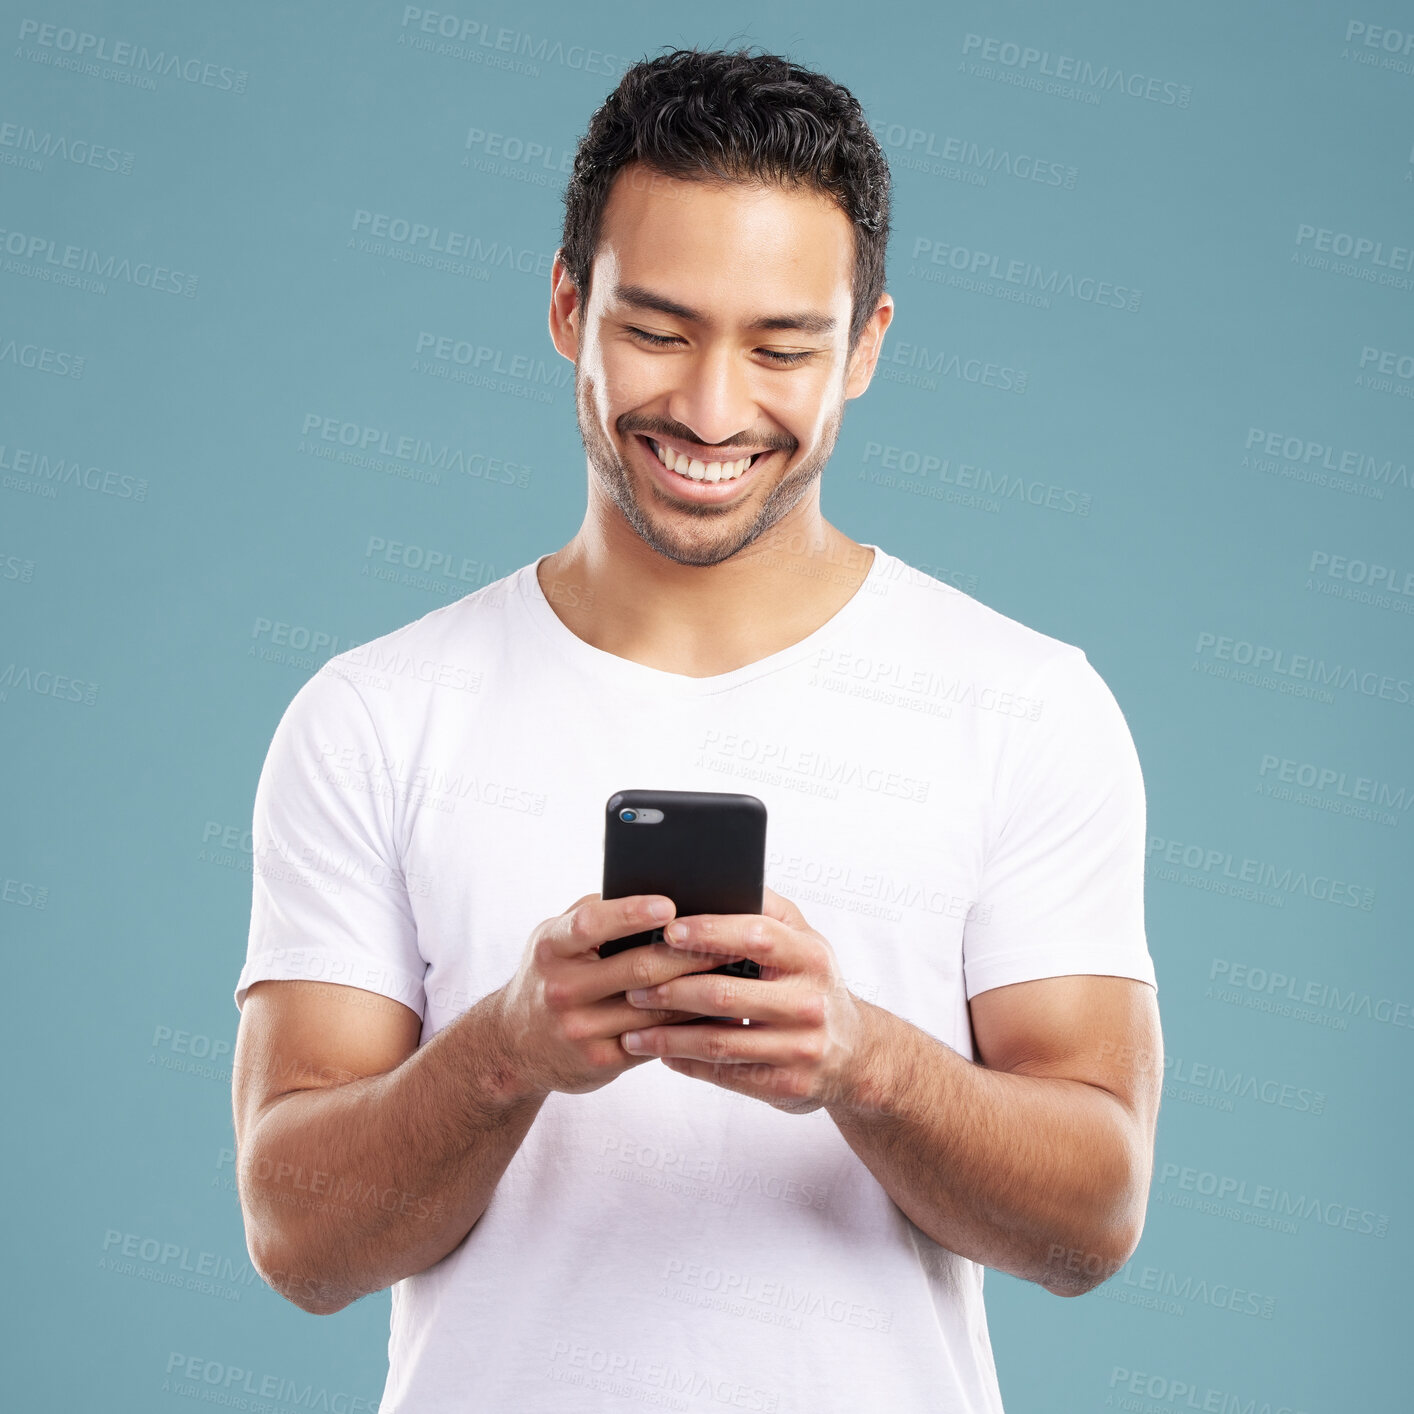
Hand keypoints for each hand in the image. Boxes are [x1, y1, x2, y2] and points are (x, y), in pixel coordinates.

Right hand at [493, 893, 738, 1100]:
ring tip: (734, 971)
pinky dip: (688, 1023)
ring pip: (654, 1008)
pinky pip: (655, 1039)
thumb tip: (660, 894)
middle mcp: (560, 989)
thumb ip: (596, 916)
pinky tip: (714, 1009)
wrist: (513, 1044)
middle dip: (688, 952)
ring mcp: (579, 1030)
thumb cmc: (551, 973)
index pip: (591, 924)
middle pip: (637, 969)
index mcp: (551, 948)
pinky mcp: (598, 1061)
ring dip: (698, 990)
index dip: (631, 913)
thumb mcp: (556, 939)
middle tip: (729, 938)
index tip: (670, 904)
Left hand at [618, 886, 876, 1114]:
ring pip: (719, 1042)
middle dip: (672, 989)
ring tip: (633, 1028)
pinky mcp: (787, 1087)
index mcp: (811, 957)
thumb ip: (767, 910)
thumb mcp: (805, 941)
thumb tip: (713, 882)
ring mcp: (801, 1049)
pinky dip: (687, 1062)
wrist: (855, 1056)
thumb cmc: (812, 984)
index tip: (667, 930)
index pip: (756, 935)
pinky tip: (661, 1053)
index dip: (709, 931)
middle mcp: (810, 1003)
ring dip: (668, 1035)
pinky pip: (725, 1074)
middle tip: (633, 986)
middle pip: (727, 994)